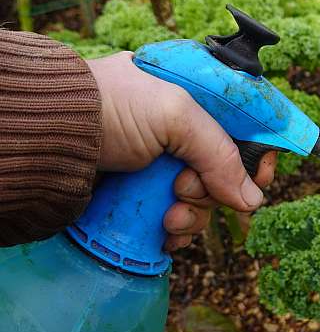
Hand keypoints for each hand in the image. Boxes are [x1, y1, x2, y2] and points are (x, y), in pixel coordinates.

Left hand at [86, 52, 275, 250]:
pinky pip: (180, 218)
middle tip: (185, 188)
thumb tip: (252, 200)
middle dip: (214, 189)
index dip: (258, 154)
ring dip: (194, 214)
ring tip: (169, 214)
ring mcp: (163, 164)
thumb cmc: (109, 107)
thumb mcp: (175, 115)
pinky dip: (178, 230)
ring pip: (205, 199)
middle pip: (228, 170)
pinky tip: (165, 233)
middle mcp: (184, 131)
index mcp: (197, 98)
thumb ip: (220, 153)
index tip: (260, 177)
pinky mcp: (145, 192)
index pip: (247, 127)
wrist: (46, 138)